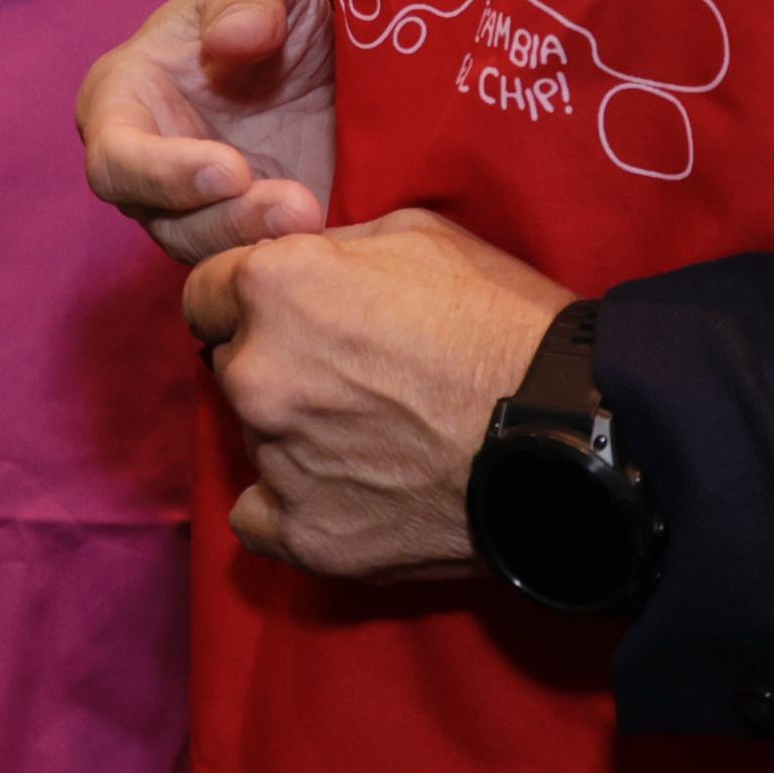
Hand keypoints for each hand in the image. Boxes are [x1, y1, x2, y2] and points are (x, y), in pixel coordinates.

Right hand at [83, 0, 336, 263]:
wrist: (336, 57)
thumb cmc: (277, 4)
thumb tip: (230, 39)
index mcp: (126, 99)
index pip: (114, 155)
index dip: (162, 171)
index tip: (231, 168)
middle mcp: (149, 166)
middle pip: (158, 219)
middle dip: (221, 219)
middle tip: (293, 206)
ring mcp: (197, 211)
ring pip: (207, 253)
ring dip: (258, 242)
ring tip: (317, 214)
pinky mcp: (246, 240)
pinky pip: (251, 268)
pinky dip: (285, 260)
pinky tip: (330, 238)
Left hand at [190, 209, 570, 580]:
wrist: (568, 434)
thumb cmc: (502, 321)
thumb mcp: (418, 237)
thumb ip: (335, 250)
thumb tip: (305, 267)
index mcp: (274, 288)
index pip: (205, 292)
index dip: (245, 299)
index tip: (289, 314)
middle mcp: (256, 372)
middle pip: (232, 365)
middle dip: (277, 363)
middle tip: (351, 377)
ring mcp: (277, 459)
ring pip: (254, 438)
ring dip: (293, 432)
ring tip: (374, 436)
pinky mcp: (307, 535)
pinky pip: (260, 517)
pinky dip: (291, 505)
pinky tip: (342, 490)